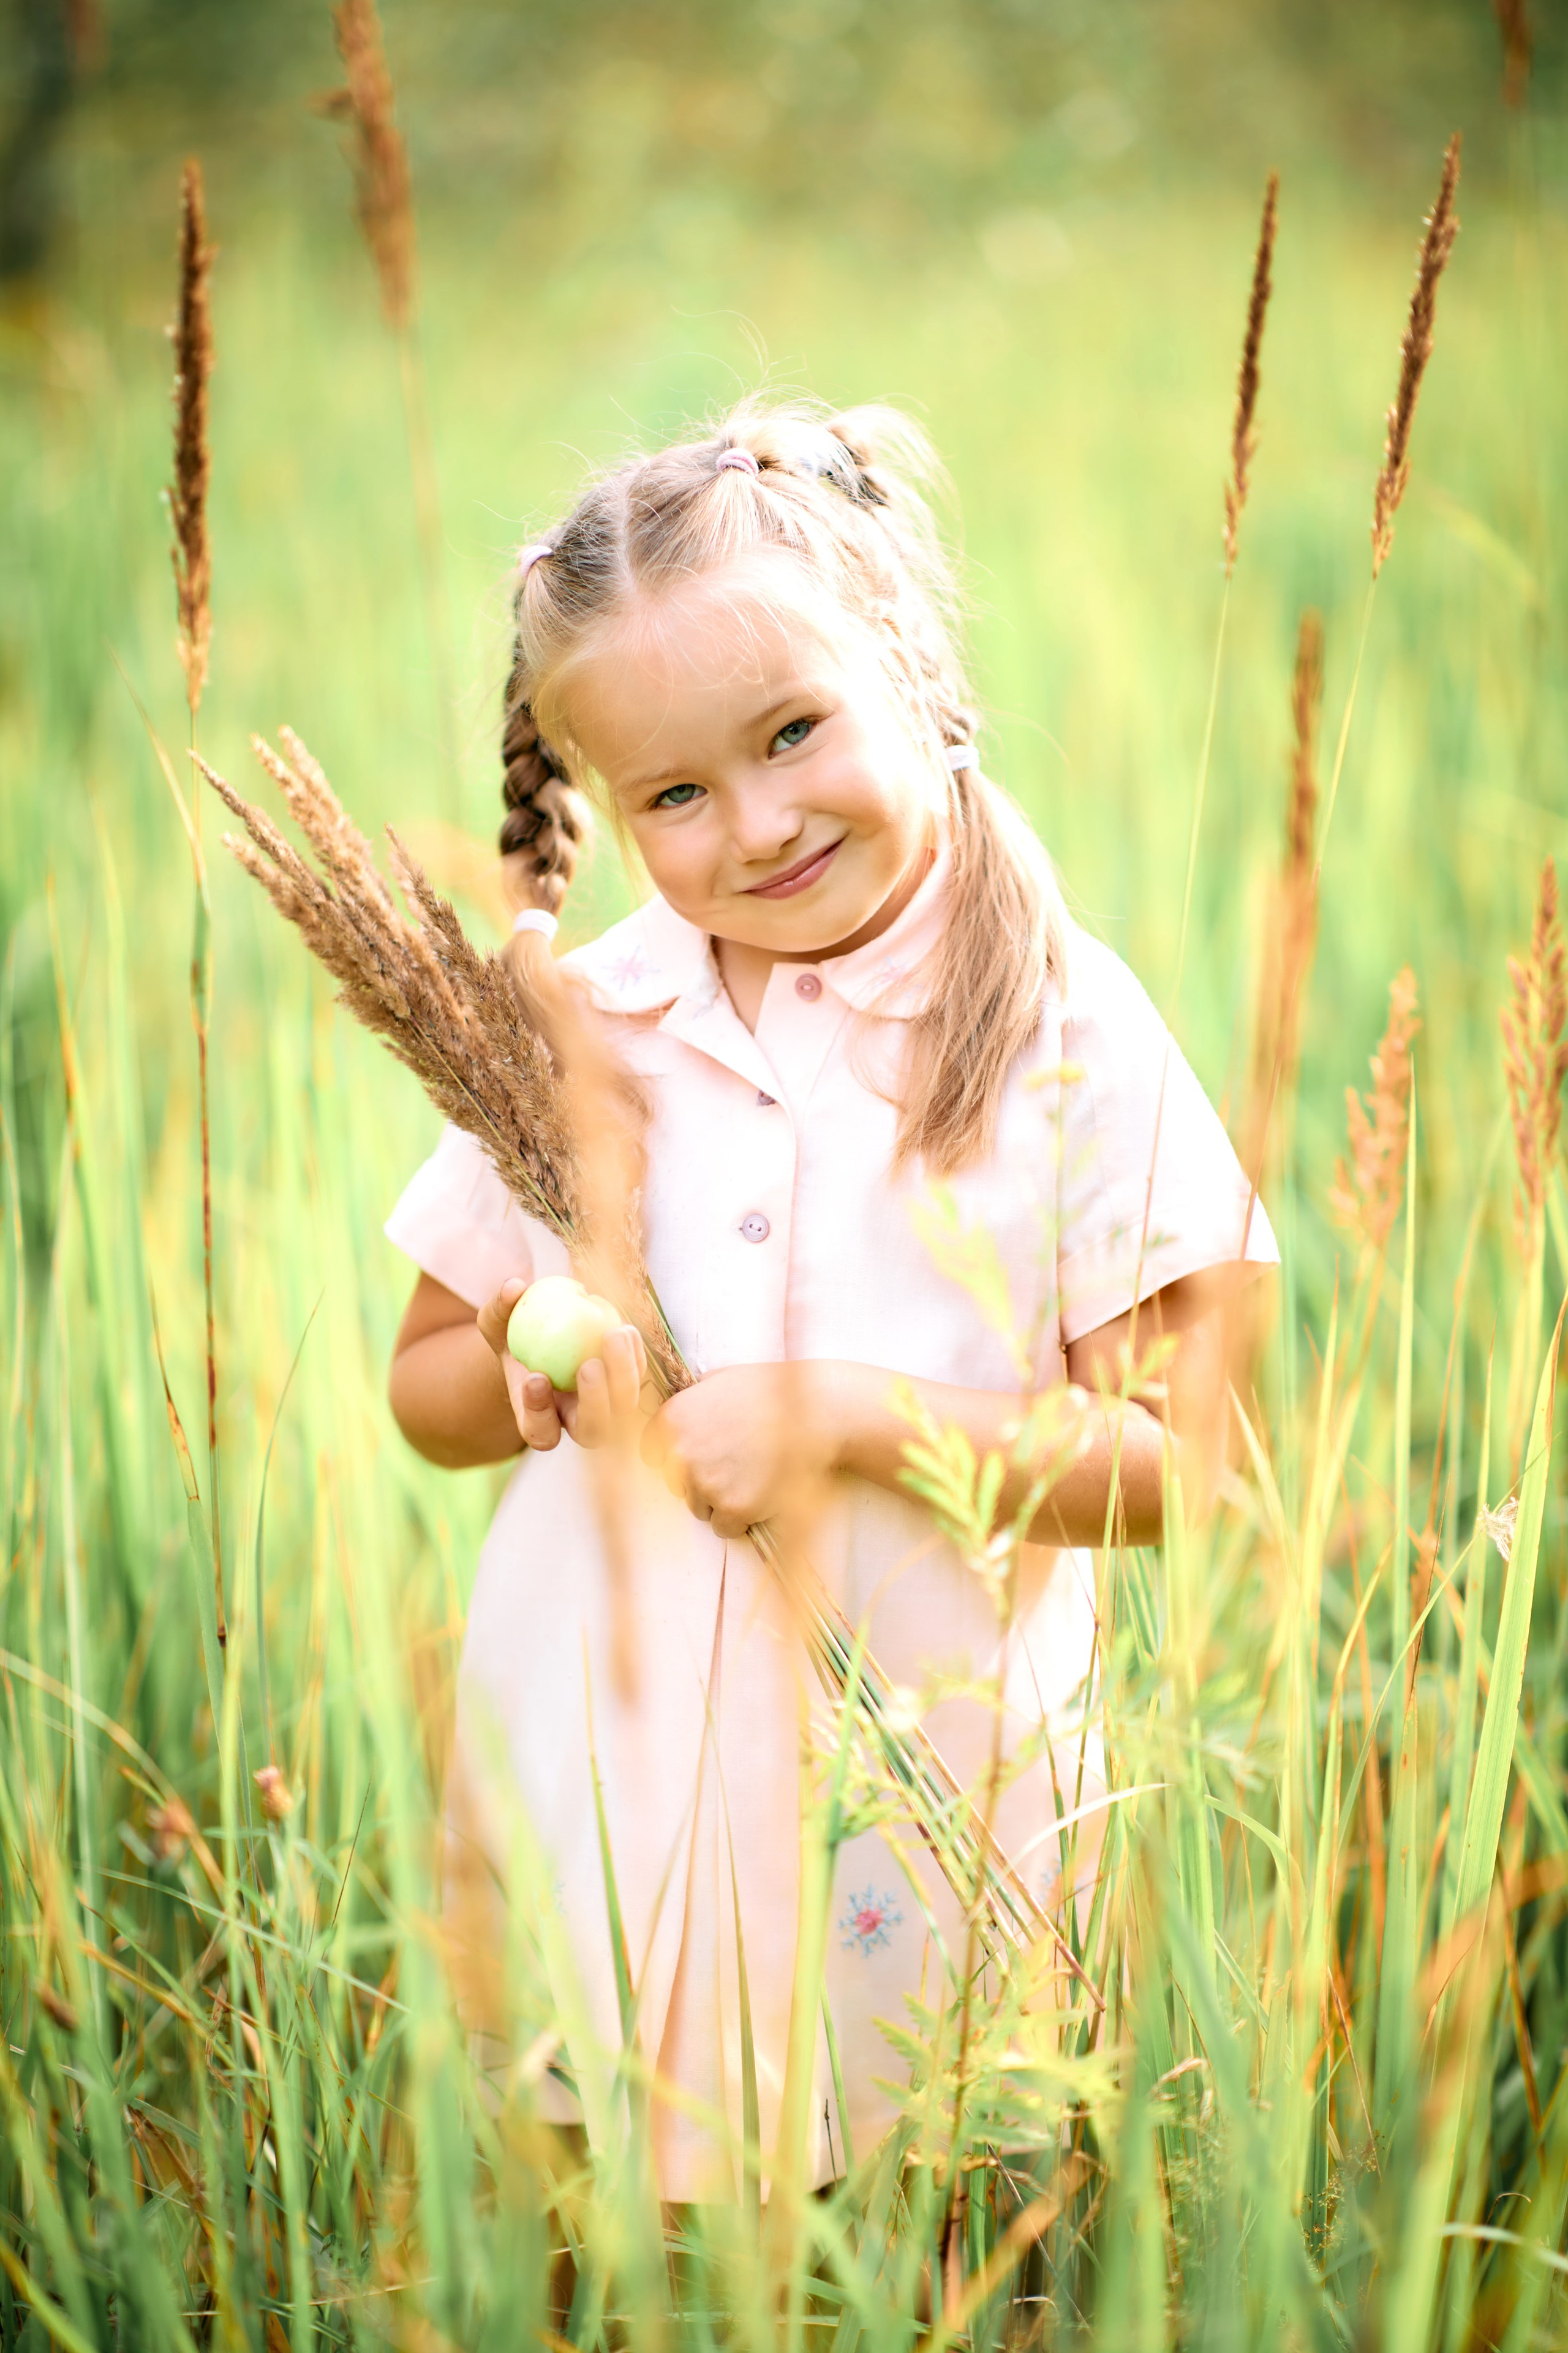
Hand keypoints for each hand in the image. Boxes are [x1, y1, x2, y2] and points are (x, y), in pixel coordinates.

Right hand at [477, 1278, 648, 1452]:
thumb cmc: (513, 1334)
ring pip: (623, 1409)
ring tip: (615, 1334)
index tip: (536, 1378)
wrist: (545, 1337)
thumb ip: (500, 1309)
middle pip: (591, 1430)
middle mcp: (575, 1421)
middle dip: (595, 1402)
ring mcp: (605, 1407)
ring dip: (624, 1376)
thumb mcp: (498, 1321)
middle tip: (590, 1364)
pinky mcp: (626, 1385)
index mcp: (538, 1418)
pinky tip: (627, 1328)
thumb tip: (513, 1287)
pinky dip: (636, 1356)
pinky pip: (638, 1379)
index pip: (539, 1430)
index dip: (539, 1412)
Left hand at [641, 1362, 849, 1537]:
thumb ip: (693, 1400)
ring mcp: (706, 1483)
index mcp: (672, 1419)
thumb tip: (681, 1413)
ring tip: (754, 1475)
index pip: (652, 1456)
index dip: (678, 1459)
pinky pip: (725, 1527)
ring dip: (722, 1501)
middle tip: (737, 1465)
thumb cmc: (773, 1391)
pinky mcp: (733, 1507)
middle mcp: (680, 1454)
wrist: (817, 1414)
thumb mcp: (722, 1380)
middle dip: (701, 1481)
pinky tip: (762, 1492)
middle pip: (677, 1486)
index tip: (702, 1455)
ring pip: (700, 1509)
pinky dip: (742, 1518)